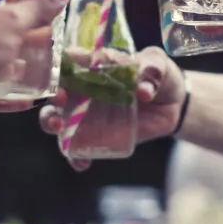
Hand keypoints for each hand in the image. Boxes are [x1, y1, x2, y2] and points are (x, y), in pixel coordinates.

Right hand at [39, 46, 184, 169]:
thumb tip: (144, 91)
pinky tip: (82, 163)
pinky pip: (76, 149)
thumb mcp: (159, 64)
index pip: (67, 60)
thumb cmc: (159, 76)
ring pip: (56, 118)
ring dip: (51, 122)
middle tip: (60, 99)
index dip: (59, 64)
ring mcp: (84, 114)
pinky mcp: (94, 135)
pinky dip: (74, 158)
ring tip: (59, 128)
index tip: (61, 70)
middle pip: (54, 90)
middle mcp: (81, 88)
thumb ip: (152, 70)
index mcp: (92, 64)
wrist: (172, 105)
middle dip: (50, 95)